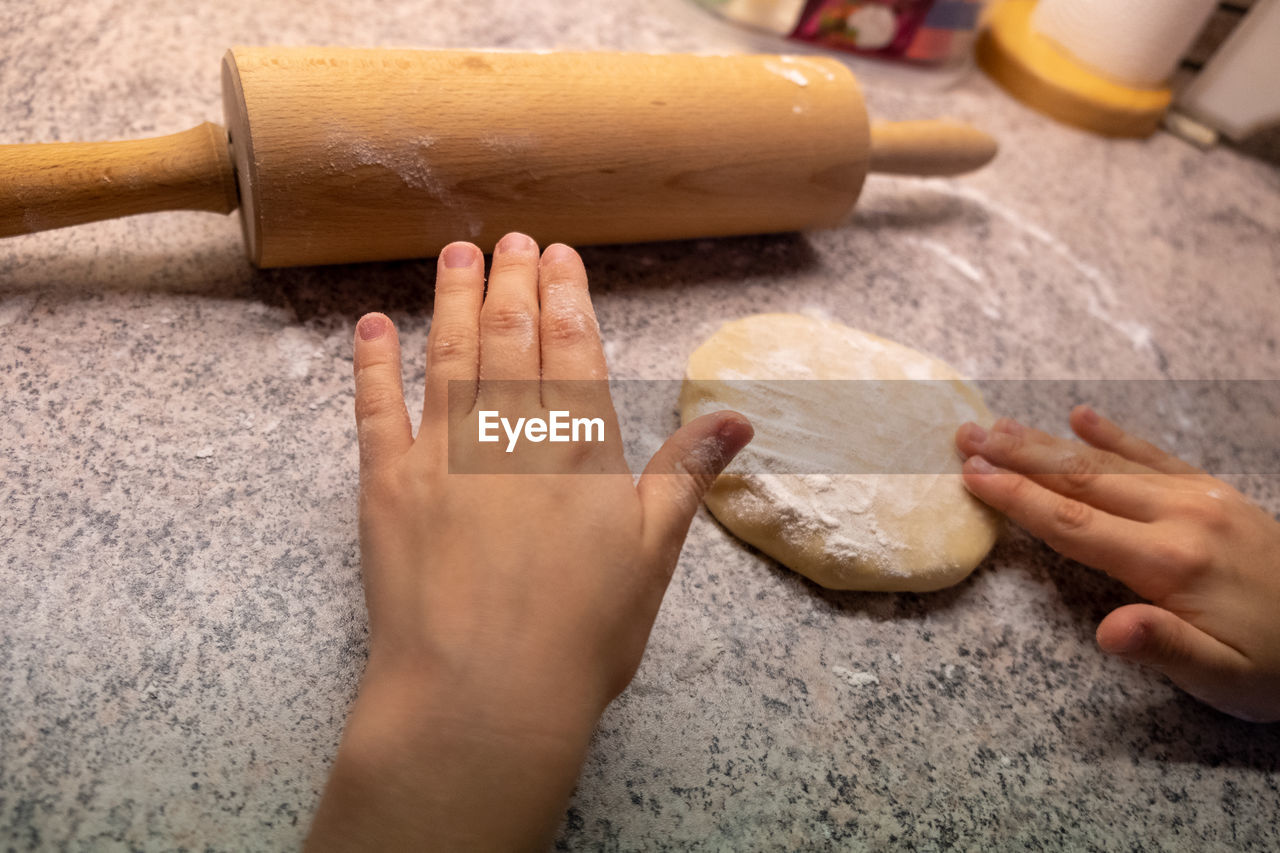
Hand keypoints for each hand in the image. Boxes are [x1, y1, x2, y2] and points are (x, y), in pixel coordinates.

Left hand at [306, 233, 751, 849]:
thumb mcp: (654, 554)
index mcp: (578, 447)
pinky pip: (375, 411)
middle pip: (509, 338)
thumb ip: (686, 473)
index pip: (571, 348)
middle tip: (508, 239)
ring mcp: (442, 455)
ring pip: (448, 357)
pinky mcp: (386, 486)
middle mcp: (509, 435)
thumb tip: (738, 418)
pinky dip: (373, 365)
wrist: (483, 693)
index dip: (564, 295)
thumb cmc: (581, 633)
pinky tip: (372, 327)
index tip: (557, 253)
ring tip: (455, 254)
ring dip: (450, 301)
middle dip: (510, 282)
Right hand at [955, 406, 1279, 722]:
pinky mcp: (1216, 493)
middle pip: (1082, 479)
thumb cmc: (1275, 669)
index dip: (1018, 498)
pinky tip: (1083, 415)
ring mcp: (1200, 497)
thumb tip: (1108, 633)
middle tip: (964, 434)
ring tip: (998, 424)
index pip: (1075, 524)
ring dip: (1048, 442)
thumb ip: (1165, 648)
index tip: (971, 474)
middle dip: (1018, 456)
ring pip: (1109, 461)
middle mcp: (1181, 516)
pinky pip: (1155, 456)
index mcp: (1171, 562)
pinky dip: (1116, 434)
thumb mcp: (1223, 679)